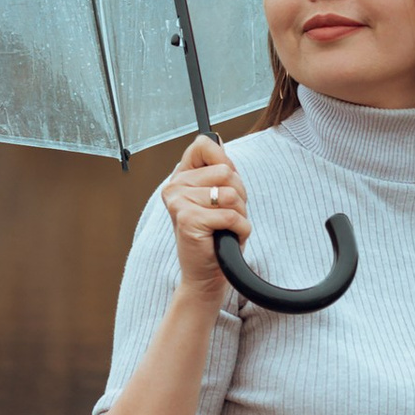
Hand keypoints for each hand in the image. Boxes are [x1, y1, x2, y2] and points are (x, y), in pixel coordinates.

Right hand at [161, 134, 247, 303]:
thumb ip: (217, 170)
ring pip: (230, 194)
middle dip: (239, 195)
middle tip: (227, 216)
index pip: (204, 145)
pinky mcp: (188, 220)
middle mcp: (174, 187)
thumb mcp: (218, 198)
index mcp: (180, 177)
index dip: (225, 161)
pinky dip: (240, 229)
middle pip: (226, 172)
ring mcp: (179, 203)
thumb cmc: (215, 238)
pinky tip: (227, 238)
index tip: (225, 184)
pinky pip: (231, 215)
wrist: (206, 275)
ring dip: (239, 214)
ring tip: (226, 228)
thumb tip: (218, 140)